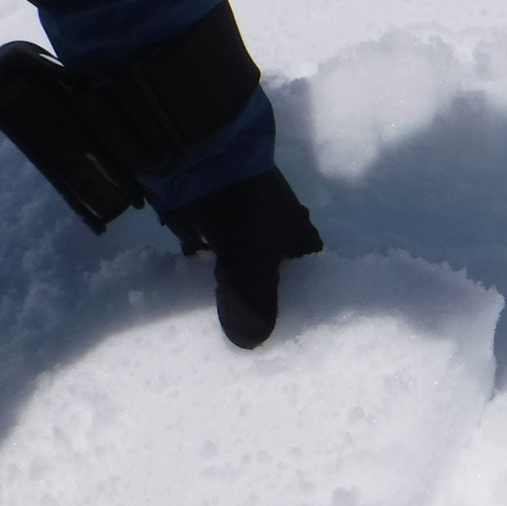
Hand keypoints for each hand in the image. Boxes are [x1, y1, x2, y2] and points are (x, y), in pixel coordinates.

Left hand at [163, 168, 322, 347]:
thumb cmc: (243, 215)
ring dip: (232, 280)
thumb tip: (250, 343)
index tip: (288, 323)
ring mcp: (245, 220)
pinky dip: (207, 264)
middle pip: (274, 269)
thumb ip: (252, 306)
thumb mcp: (252, 266)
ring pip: (242, 260)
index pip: (309, 275)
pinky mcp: (215, 215)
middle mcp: (278, 227)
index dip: (302, 298)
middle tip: (251, 325)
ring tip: (224, 314)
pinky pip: (214, 249)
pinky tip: (197, 284)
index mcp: (299, 235)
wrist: (203, 162)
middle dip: (263, 293)